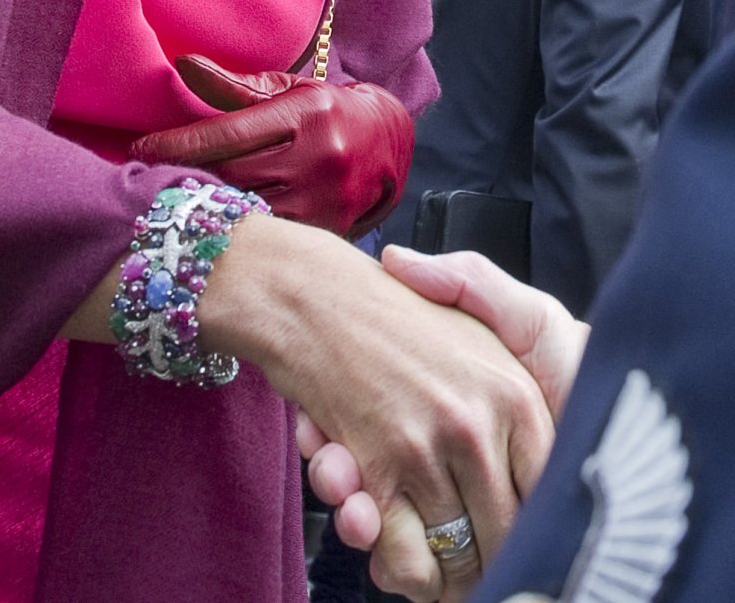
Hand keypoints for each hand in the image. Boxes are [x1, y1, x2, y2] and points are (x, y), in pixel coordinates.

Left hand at [130, 54, 413, 236]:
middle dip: (186, 177)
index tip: (140, 150)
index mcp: (306, 113)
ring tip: (177, 202)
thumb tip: (183, 65)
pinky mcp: (333, 229)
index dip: (179, 144)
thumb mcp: (287, 89)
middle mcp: (320, 156)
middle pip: (234, 175)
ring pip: (250, 210)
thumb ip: (233, 86)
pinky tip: (217, 224)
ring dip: (210, 207)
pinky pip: (273, 234)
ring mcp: (328, 198)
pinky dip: (242, 228)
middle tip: (150, 179)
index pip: (229, 133)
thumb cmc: (327, 109)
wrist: (391, 139)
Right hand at [204, 216, 554, 602]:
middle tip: (481, 569)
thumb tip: (557, 453)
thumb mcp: (483, 310)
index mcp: (516, 393)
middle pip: (508, 535)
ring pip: (456, 554)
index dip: (537, 527)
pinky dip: (402, 568)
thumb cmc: (396, 308)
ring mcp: (423, 447)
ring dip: (447, 574)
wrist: (310, 292)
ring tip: (439, 571)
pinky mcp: (375, 467)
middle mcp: (476, 424)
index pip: (551, 491)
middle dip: (494, 562)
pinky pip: (406, 555)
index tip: (523, 538)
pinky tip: (393, 539)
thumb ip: (530, 358)